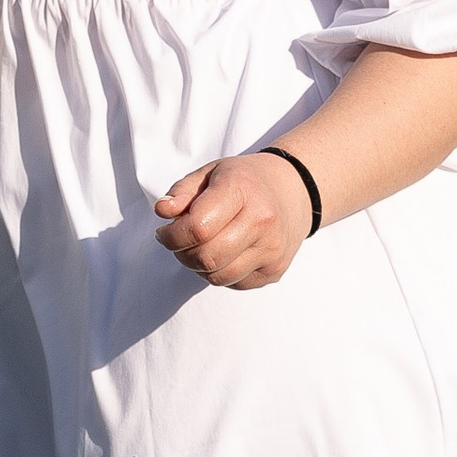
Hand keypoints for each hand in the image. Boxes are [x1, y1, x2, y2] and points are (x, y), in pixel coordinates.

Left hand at [154, 154, 310, 290]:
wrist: (294, 190)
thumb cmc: (245, 181)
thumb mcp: (211, 173)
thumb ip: (182, 191)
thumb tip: (162, 211)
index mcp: (241, 190)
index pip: (197, 228)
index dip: (172, 236)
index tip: (165, 232)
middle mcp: (262, 221)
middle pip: (206, 257)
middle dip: (182, 254)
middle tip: (180, 242)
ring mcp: (272, 249)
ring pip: (218, 277)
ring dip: (199, 267)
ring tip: (200, 248)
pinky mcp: (275, 270)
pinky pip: (234, 283)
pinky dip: (219, 273)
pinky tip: (224, 253)